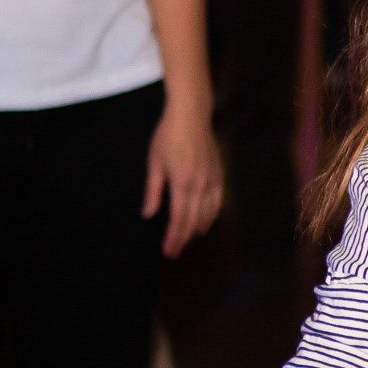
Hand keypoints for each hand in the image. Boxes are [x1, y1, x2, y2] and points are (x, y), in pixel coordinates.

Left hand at [143, 97, 222, 256]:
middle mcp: (200, 185)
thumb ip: (153, 191)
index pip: (179, 219)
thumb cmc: (168, 136)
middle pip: (194, 221)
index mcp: (182, 183)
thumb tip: (148, 214)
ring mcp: (212, 179)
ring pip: (208, 213)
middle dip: (183, 238)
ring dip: (198, 229)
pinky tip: (206, 220)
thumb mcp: (154, 163)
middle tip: (174, 252)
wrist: (191, 115)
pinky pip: (217, 200)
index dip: (174, 238)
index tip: (168, 251)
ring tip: (189, 239)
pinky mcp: (219, 173)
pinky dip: (212, 214)